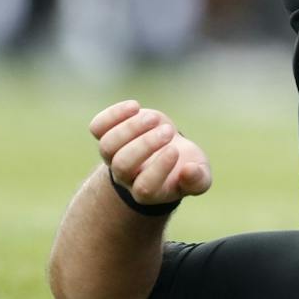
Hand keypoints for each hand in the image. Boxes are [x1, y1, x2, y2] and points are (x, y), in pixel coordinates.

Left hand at [89, 100, 211, 207]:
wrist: (166, 152)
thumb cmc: (185, 166)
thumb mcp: (200, 177)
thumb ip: (198, 179)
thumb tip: (190, 170)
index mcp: (148, 192)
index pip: (145, 187)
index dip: (159, 168)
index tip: (175, 151)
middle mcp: (126, 177)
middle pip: (123, 165)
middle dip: (145, 145)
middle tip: (167, 132)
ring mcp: (113, 156)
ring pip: (108, 146)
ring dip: (131, 129)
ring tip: (154, 118)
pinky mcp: (107, 134)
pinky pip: (98, 127)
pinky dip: (113, 115)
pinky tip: (135, 106)